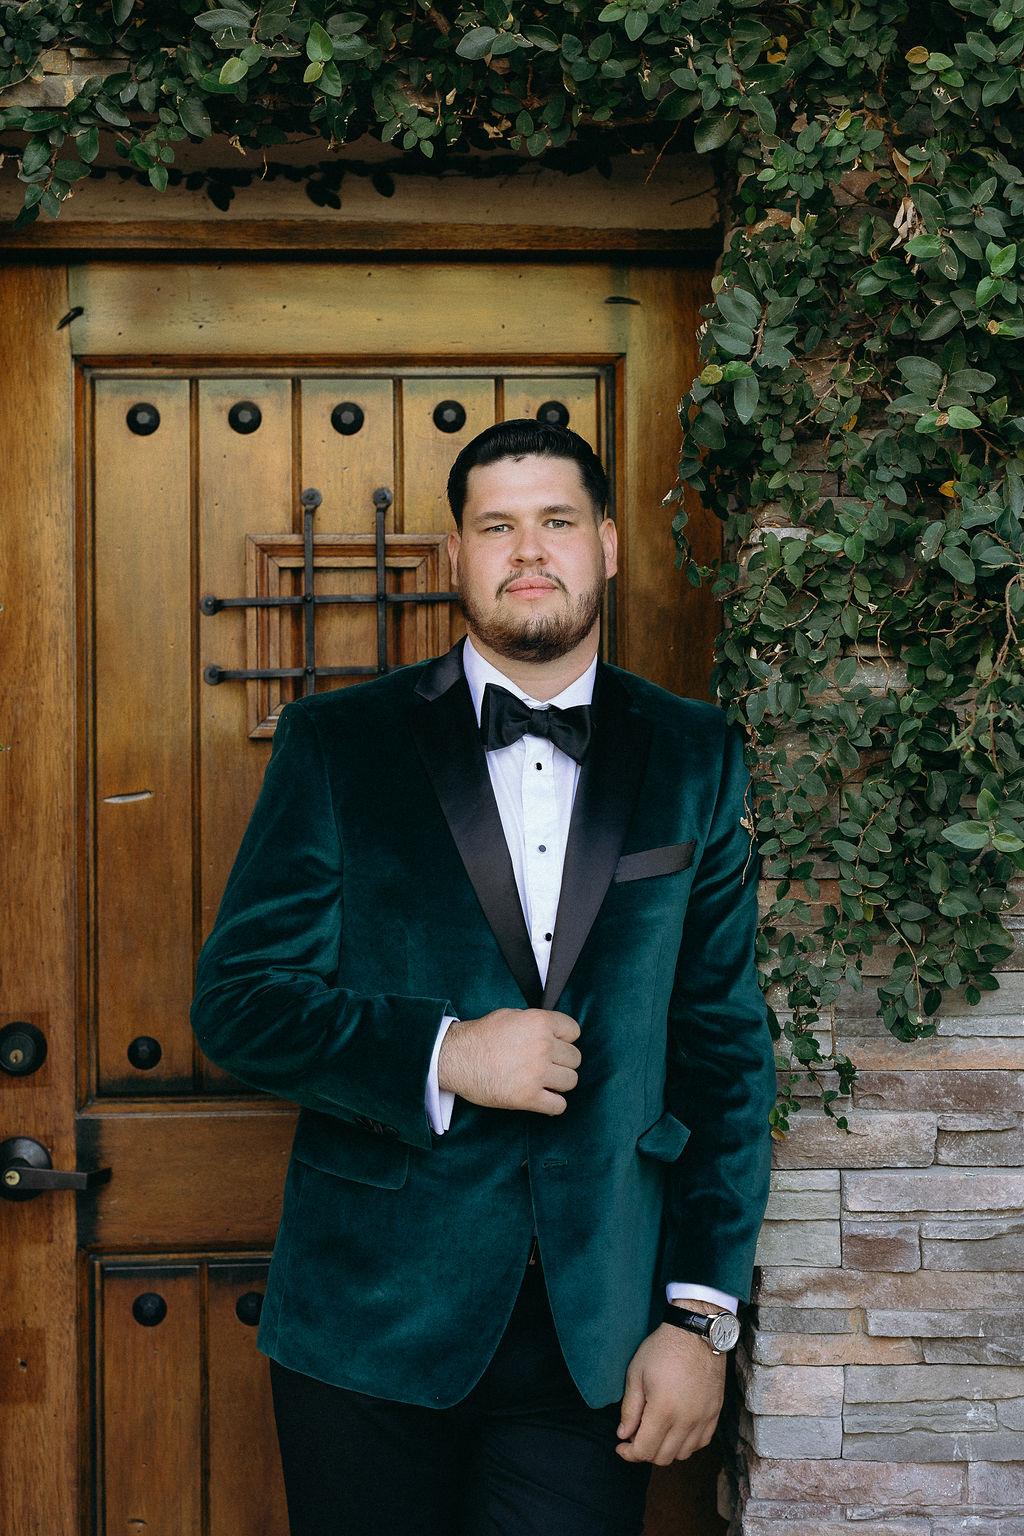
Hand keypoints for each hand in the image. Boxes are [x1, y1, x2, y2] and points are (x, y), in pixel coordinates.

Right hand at [437, 1008, 580, 1115]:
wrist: (456, 1058)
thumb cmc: (480, 1036)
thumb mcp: (511, 1015)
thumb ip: (536, 1022)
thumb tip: (553, 1030)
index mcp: (540, 1022)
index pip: (574, 1031)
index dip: (565, 1038)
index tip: (556, 1044)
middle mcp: (543, 1046)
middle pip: (575, 1058)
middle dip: (562, 1061)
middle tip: (547, 1063)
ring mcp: (537, 1073)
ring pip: (571, 1081)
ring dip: (559, 1082)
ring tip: (545, 1081)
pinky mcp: (528, 1097)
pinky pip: (559, 1106)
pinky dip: (553, 1104)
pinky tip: (543, 1098)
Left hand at [615, 1323, 726, 1465]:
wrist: (696, 1334)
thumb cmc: (663, 1349)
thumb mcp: (636, 1374)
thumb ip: (629, 1408)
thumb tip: (623, 1435)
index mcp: (663, 1410)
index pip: (644, 1450)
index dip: (629, 1453)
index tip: (621, 1446)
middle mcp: (686, 1420)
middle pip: (663, 1457)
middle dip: (645, 1452)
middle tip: (636, 1436)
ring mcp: (703, 1419)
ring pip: (683, 1454)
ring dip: (666, 1450)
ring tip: (655, 1432)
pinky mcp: (714, 1414)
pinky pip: (700, 1443)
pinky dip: (686, 1444)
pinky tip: (676, 1429)